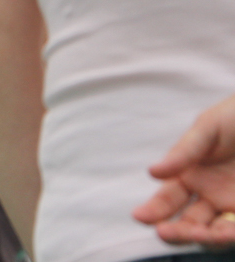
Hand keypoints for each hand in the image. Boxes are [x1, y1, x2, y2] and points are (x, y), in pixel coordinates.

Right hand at [133, 94, 234, 246]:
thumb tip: (152, 172)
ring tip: (202, 233)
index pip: (167, 199)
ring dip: (204, 238)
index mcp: (190, 175)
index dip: (153, 210)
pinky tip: (224, 231)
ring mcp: (231, 204)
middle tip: (164, 232)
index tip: (141, 216)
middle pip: (187, 222)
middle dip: (175, 232)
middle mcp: (209, 194)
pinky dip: (228, 235)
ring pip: (212, 233)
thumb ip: (183, 152)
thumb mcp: (208, 128)